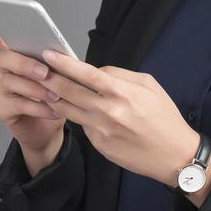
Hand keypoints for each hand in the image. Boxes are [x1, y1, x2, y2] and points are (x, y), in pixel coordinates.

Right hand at [0, 17, 67, 155]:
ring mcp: (1, 89)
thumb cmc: (53, 99)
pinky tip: (53, 110)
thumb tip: (63, 56)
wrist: (48, 130)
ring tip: (56, 96)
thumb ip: (55, 65)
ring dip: (36, 89)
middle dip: (25, 64)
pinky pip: (18, 104)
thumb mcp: (58, 79)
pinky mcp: (3, 108)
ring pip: (12, 82)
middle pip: (5, 59)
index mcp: (18, 58)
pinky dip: (39, 107)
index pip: (3, 40)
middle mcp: (5, 71)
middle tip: (45, 73)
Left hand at [36, 47, 198, 186]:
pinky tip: (67, 108)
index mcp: (122, 92)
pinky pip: (81, 125)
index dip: (64, 63)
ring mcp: (101, 130)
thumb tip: (96, 71)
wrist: (175, 156)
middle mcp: (108, 111)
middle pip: (69, 91)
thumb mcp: (149, 86)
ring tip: (43, 87)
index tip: (48, 54)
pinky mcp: (98, 145)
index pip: (85, 73)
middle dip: (49, 79)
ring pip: (68, 110)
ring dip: (53, 98)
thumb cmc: (164, 117)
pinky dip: (74, 115)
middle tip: (36, 70)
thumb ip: (120, 75)